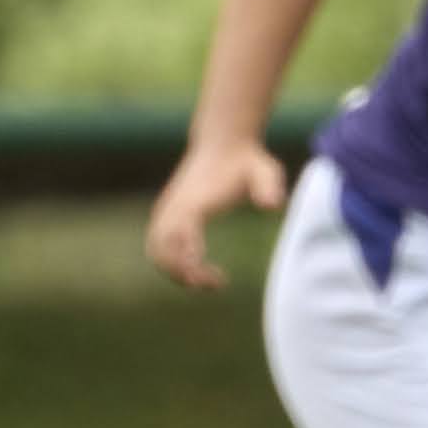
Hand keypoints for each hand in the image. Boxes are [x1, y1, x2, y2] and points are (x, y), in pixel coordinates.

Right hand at [146, 136, 287, 289]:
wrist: (222, 144)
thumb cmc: (246, 162)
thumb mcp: (265, 170)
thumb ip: (268, 187)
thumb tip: (271, 205)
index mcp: (195, 198)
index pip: (182, 230)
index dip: (186, 254)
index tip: (200, 271)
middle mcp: (175, 206)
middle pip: (163, 248)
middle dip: (183, 272)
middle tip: (217, 283)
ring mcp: (167, 211)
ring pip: (156, 251)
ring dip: (176, 272)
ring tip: (211, 281)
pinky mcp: (167, 215)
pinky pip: (158, 246)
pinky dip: (172, 263)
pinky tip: (200, 268)